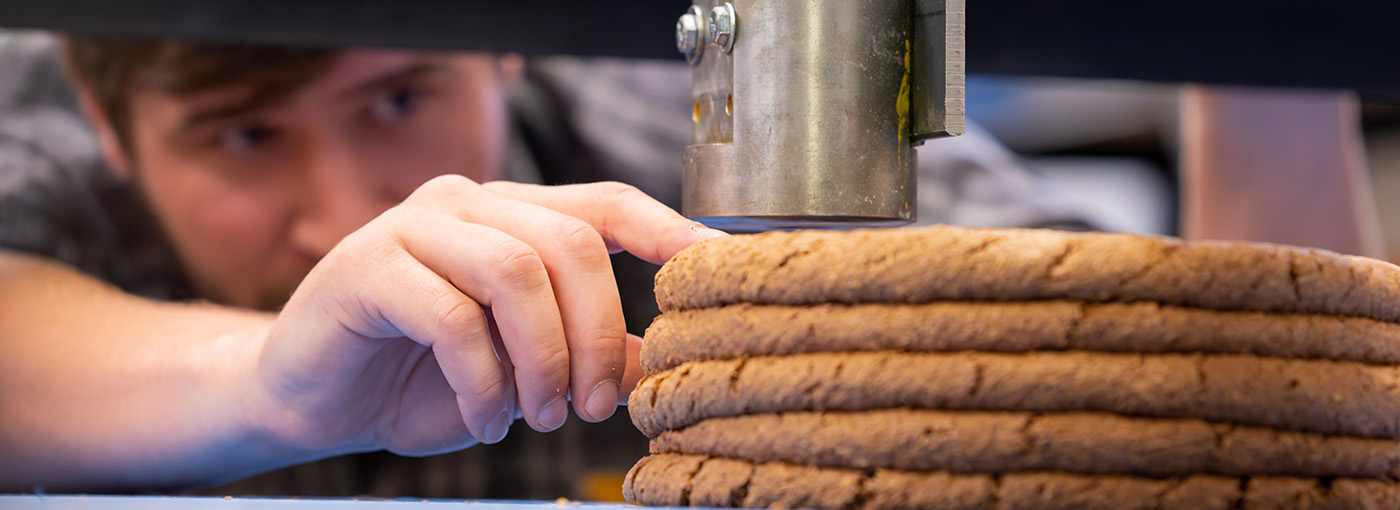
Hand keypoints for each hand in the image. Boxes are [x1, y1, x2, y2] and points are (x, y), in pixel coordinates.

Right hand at [242, 176, 724, 455]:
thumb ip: (594, 355)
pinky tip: (484, 417)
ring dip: (542, 359)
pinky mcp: (365, 266)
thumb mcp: (525, 370)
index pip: (607, 204)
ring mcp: (414, 226)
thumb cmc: (422, 377)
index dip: (667, 231)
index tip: (715, 266)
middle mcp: (469, 204)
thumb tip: (668, 361)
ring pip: (515, 271)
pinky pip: (451, 317)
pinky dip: (482, 380)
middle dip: (596, 333)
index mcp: (515, 215)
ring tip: (536, 417)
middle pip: (569, 243)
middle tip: (594, 407)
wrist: (315, 397)